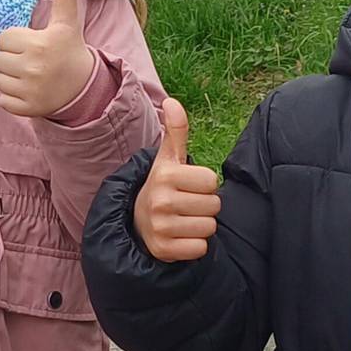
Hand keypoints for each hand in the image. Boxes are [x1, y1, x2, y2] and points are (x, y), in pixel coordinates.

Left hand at [0, 0, 97, 118]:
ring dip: (11, 77)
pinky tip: (30, 90)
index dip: (16, 40)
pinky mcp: (25, 108)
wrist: (83, 87)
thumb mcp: (67, 20)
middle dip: (12, 58)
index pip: (3, 38)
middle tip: (33, 60)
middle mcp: (33, 68)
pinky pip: (2, 98)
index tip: (33, 44)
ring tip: (31, 75)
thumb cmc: (70, 49)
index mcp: (39, 44)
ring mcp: (29, 91)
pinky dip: (13, 96)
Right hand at [132, 98, 220, 261]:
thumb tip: (172, 101)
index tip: (189, 187)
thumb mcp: (168, 158)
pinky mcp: (163, 249)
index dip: (205, 185)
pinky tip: (180, 237)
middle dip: (205, 206)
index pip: (211, 182)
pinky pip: (200, 249)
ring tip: (183, 220)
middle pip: (213, 205)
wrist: (137, 222)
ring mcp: (160, 227)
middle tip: (186, 205)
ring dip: (201, 226)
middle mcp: (160, 201)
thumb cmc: (163, 186)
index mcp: (164, 175)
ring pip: (209, 228)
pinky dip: (194, 245)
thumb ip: (176, 131)